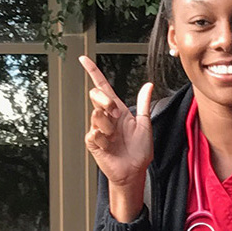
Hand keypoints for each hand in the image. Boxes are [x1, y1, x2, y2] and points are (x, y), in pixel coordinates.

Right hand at [80, 55, 154, 195]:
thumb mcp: (144, 124)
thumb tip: (148, 85)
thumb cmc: (140, 151)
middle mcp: (106, 118)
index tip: (83, 59)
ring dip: (109, 125)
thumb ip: (143, 104)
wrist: (134, 171)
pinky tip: (109, 146)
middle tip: (116, 114)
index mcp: (117, 110)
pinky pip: (94, 133)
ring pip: (96, 115)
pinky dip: (103, 138)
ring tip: (116, 137)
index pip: (102, 87)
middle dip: (105, 101)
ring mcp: (98, 129)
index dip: (93, 72)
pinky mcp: (93, 142)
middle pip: (96, 96)